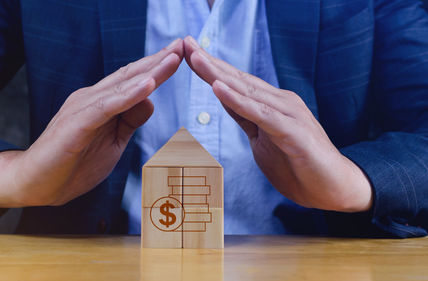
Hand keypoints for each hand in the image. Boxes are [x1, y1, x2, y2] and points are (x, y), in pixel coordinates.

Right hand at [0, 39, 183, 207]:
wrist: (36, 184)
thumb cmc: (72, 164)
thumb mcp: (113, 142)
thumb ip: (129, 120)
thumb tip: (150, 101)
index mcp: (101, 103)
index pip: (132, 80)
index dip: (156, 67)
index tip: (180, 55)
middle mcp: (92, 98)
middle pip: (130, 76)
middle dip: (158, 60)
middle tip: (183, 44)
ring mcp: (83, 108)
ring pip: (122, 86)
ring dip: (149, 72)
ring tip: (173, 58)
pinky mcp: (77, 123)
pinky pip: (107, 106)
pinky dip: (129, 95)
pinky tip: (148, 85)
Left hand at [184, 36, 371, 211]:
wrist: (334, 189)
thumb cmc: (298, 165)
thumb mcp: (262, 139)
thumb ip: (246, 118)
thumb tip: (225, 98)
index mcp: (271, 104)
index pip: (235, 83)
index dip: (211, 68)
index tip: (187, 52)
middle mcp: (280, 102)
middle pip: (238, 80)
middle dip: (209, 62)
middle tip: (185, 42)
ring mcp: (288, 114)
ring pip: (247, 91)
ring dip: (219, 75)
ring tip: (195, 58)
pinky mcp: (293, 132)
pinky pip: (261, 115)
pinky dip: (239, 101)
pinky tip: (219, 88)